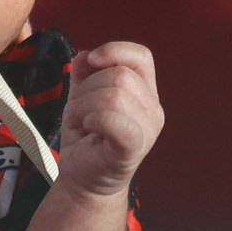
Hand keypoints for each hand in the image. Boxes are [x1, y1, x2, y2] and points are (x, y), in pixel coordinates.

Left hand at [57, 41, 162, 199]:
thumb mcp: (82, 97)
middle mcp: (153, 108)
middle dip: (86, 90)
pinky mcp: (135, 147)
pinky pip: (114, 119)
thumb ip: (85, 72)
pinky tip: (88, 128)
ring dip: (83, 107)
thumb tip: (86, 54)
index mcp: (145, 92)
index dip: (114, 51)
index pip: (141, 56)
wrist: (83, 180)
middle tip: (78, 112)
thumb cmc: (86, 139)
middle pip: (120, 75)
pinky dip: (94, 119)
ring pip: (113, 95)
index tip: (91, 61)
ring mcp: (148, 129)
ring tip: (80, 124)